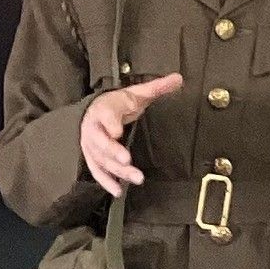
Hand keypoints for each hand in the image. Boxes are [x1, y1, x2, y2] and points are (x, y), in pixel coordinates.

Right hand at [80, 74, 182, 195]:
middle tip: (127, 160)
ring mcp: (90, 144)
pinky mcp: (92, 157)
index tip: (117, 131)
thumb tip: (179, 78)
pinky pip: (96, 170)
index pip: (106, 115)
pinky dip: (106, 181)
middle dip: (113, 151)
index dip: (110, 123)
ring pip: (100, 159)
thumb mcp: (137, 93)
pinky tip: (118, 190)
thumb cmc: (119, 103)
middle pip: (100, 141)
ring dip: (116, 170)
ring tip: (135, 178)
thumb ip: (157, 87)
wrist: (96, 110)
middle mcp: (93, 127)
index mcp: (105, 108)